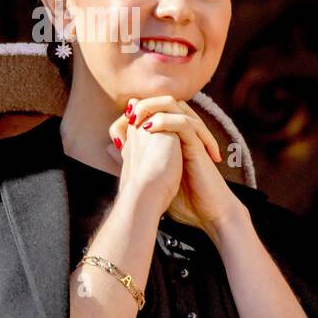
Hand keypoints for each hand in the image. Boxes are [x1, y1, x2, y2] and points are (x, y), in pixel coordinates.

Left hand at [110, 96, 242, 234]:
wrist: (207, 215)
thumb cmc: (185, 202)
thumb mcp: (154, 180)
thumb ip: (135, 159)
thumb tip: (110, 150)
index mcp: (175, 140)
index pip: (156, 112)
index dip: (137, 114)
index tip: (119, 130)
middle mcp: (184, 135)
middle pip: (165, 102)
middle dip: (145, 105)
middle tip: (127, 117)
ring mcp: (193, 138)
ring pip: (175, 106)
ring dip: (154, 107)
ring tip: (135, 119)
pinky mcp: (199, 146)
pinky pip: (185, 124)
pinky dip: (166, 121)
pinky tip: (149, 127)